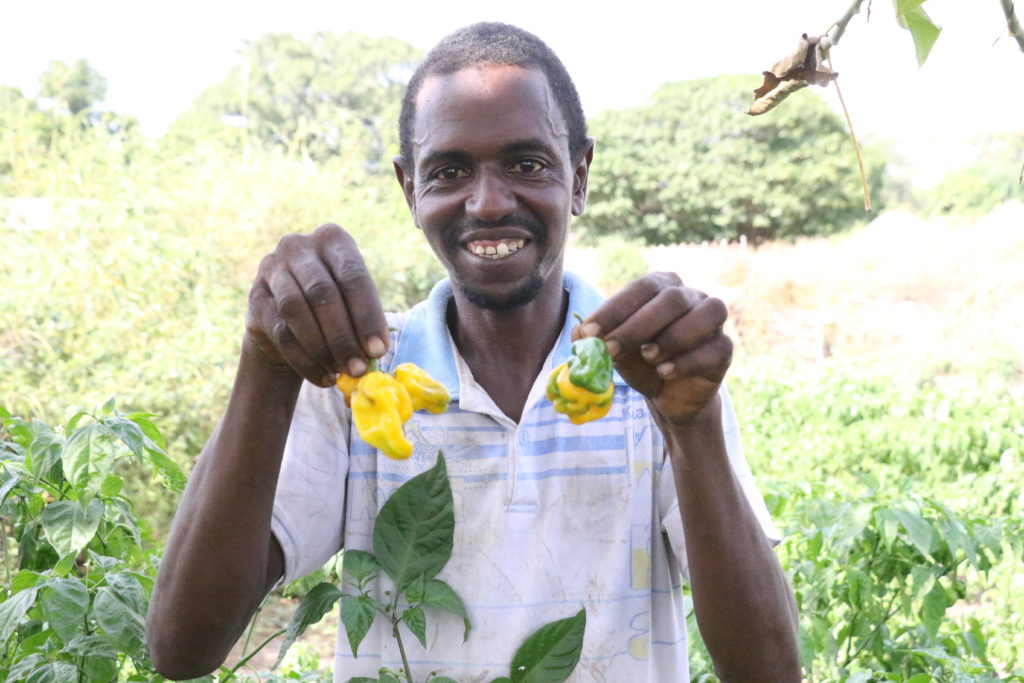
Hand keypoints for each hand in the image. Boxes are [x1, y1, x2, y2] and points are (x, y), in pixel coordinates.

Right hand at [244, 223, 388, 386]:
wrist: (288, 317)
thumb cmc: (334, 306)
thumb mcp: (353, 301)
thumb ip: (365, 320)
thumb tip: (374, 352)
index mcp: (332, 239)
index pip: (352, 276)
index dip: (367, 316)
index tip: (378, 351)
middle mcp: (298, 246)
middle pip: (322, 293)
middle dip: (343, 336)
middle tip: (358, 368)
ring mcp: (271, 269)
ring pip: (296, 311)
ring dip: (322, 349)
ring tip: (340, 373)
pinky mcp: (255, 298)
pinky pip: (281, 332)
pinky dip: (305, 360)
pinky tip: (323, 377)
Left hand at [575, 272, 731, 424]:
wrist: (668, 395)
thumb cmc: (640, 362)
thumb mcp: (615, 350)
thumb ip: (598, 339)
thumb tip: (577, 334)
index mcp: (662, 287)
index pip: (641, 287)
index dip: (614, 309)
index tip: (588, 333)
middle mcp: (691, 297)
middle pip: (672, 299)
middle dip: (637, 326)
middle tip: (611, 350)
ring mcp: (712, 321)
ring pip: (705, 315)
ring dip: (671, 338)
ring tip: (647, 357)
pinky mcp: (724, 349)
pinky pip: (717, 347)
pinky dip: (688, 361)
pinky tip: (665, 372)